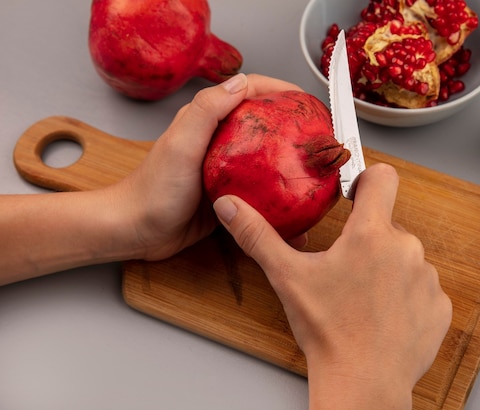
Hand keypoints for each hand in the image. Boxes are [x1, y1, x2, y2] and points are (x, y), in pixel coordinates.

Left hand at [112, 73, 302, 260]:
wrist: (137, 231)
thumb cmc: (154, 189)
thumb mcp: (181, 144)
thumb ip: (206, 110)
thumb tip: (241, 82)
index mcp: (207, 121)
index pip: (249, 92)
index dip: (279, 89)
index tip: (305, 100)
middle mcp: (219, 141)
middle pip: (263, 122)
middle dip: (291, 123)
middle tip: (315, 134)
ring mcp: (226, 170)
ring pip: (265, 157)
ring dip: (288, 159)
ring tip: (312, 167)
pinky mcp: (229, 196)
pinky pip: (260, 190)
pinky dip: (277, 193)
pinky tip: (293, 203)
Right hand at [213, 163, 451, 409]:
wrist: (362, 383)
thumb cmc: (327, 331)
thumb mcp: (287, 278)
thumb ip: (257, 236)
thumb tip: (228, 206)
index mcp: (370, 235)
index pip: (382, 177)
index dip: (365, 180)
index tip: (353, 196)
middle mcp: (407, 249)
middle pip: (387, 226)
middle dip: (367, 242)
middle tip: (346, 273)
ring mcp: (428, 278)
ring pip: (405, 258)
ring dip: (387, 270)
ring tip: (365, 300)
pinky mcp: (439, 305)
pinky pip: (422, 288)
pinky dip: (406, 297)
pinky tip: (385, 318)